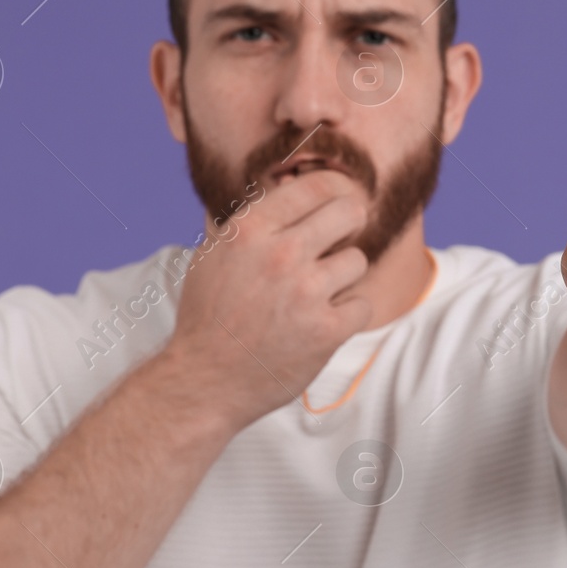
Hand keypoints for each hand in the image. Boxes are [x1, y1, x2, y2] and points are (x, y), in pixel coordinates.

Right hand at [165, 169, 373, 428]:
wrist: (204, 379)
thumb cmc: (209, 316)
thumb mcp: (214, 255)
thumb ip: (252, 222)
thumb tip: (286, 188)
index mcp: (249, 230)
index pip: (315, 187)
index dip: (334, 190)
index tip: (337, 200)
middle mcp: (280, 255)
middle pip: (349, 213)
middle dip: (349, 224)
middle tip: (340, 239)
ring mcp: (306, 293)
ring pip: (357, 260)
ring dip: (343, 277)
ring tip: (316, 293)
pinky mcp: (326, 330)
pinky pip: (362, 304)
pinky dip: (348, 315)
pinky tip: (323, 321)